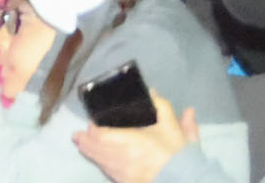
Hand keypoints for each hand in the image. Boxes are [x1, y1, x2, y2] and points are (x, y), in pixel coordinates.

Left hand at [73, 110, 205, 182]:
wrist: (186, 180)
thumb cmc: (178, 153)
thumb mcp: (174, 127)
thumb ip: (162, 107)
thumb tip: (152, 91)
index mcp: (132, 142)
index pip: (100, 134)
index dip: (93, 127)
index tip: (93, 121)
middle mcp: (123, 158)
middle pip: (94, 148)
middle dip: (85, 139)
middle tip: (79, 133)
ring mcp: (123, 173)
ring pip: (98, 161)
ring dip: (88, 150)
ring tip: (80, 142)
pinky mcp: (125, 182)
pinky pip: (107, 172)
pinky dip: (100, 164)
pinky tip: (96, 158)